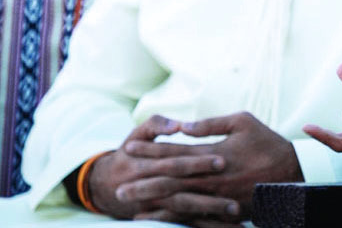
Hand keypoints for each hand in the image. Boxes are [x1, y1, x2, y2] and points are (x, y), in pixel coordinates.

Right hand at [86, 115, 227, 220]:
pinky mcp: (159, 219)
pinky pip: (183, 226)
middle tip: (235, 202)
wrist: (106, 186)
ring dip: (209, 220)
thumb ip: (156, 124)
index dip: (197, 163)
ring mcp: (155, 208)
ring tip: (235, 220)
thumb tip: (178, 125)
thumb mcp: (136, 135)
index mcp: (145, 166)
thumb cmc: (129, 154)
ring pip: (184, 216)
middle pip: (182, 196)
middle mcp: (150, 191)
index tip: (222, 161)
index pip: (175, 165)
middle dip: (209, 200)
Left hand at [122, 110, 302, 222]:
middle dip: (142, 182)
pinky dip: (169, 217)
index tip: (129, 148)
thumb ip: (212, 123)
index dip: (150, 149)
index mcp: (214, 152)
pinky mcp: (222, 210)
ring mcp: (216, 196)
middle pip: (169, 179)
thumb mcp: (243, 121)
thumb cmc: (268, 144)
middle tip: (119, 188)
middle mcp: (211, 176)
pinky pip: (191, 215)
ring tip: (128, 204)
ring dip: (151, 201)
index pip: (175, 150)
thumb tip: (185, 125)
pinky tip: (152, 218)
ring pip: (176, 199)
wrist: (293, 175)